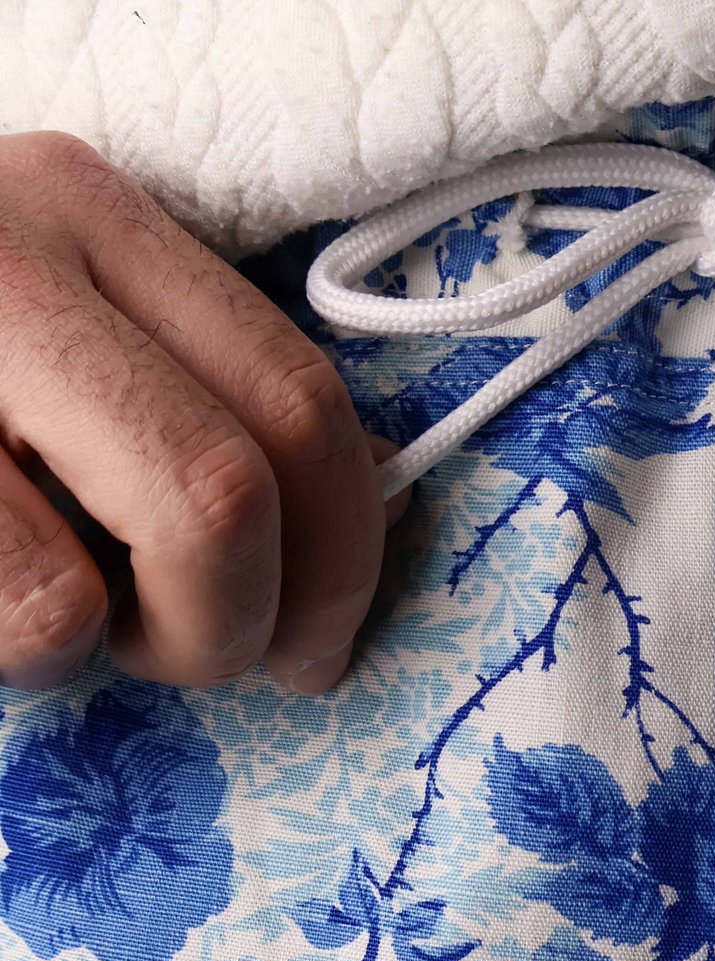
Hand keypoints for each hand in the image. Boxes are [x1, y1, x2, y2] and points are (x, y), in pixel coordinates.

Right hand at [0, 132, 407, 695]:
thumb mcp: (68, 356)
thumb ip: (184, 409)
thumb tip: (344, 546)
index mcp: (90, 215)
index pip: (299, 400)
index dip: (342, 562)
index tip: (314, 654)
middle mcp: (4, 247)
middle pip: (226, 492)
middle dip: (234, 626)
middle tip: (180, 655)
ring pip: (104, 574)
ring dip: (108, 650)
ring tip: (52, 617)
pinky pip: (19, 609)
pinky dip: (11, 653)